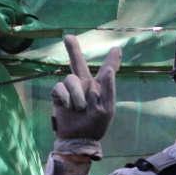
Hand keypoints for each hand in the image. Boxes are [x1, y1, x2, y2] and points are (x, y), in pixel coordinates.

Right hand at [51, 35, 121, 160]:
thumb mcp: (107, 108)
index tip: (117, 49)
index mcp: (101, 87)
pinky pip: (60, 87)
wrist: (78, 137)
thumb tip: (108, 70)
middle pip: (78, 62)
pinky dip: (65, 97)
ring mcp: (71, 89)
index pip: (108, 70)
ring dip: (76, 94)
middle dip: (73, 49)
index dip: (112, 60)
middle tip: (68, 37)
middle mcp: (85, 84)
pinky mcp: (59, 94)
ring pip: (71, 78)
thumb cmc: (96, 124)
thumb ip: (108, 88)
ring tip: (79, 108)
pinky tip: (69, 107)